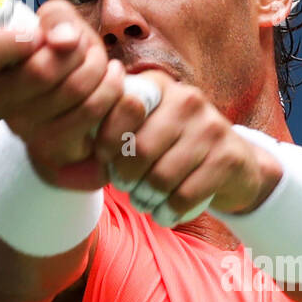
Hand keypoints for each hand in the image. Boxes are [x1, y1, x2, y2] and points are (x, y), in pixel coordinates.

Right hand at [0, 0, 125, 190]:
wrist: (79, 96)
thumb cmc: (60, 52)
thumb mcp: (57, 23)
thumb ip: (56, 18)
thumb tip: (64, 42)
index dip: (16, 40)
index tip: (39, 36)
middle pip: (41, 71)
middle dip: (77, 50)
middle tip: (84, 46)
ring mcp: (19, 128)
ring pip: (72, 90)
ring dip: (97, 67)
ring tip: (100, 62)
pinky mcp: (49, 149)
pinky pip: (90, 111)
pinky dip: (110, 88)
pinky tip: (111, 79)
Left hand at [92, 70, 282, 221]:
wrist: (234, 164)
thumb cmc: (172, 148)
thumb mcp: (144, 128)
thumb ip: (111, 132)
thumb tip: (67, 162)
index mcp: (158, 86)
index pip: (119, 111)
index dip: (105, 144)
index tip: (105, 162)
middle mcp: (186, 99)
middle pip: (139, 150)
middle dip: (126, 178)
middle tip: (126, 189)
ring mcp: (211, 126)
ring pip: (161, 176)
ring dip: (146, 199)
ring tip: (144, 202)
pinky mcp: (228, 157)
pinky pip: (185, 195)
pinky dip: (169, 212)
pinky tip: (165, 214)